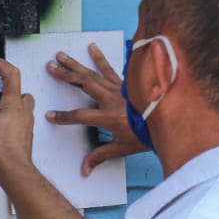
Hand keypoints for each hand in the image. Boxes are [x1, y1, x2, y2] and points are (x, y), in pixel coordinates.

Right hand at [0, 57, 35, 180]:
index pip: (11, 74)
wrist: (14, 173)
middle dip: (7, 90)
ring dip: (7, 110)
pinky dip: (6, 126)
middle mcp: (23, 113)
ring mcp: (25, 127)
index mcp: (13, 104)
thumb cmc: (1, 150)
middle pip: (20, 93)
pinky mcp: (23, 140)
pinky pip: (16, 127)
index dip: (0, 64)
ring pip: (20, 110)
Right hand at [45, 42, 147, 175]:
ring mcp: (119, 89)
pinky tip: (92, 47)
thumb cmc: (146, 135)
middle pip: (84, 85)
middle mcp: (112, 99)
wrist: (169, 122)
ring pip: (93, 74)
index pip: (81, 116)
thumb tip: (84, 170)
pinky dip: (101, 58)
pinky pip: (111, 69)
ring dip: (76, 64)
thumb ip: (100, 156)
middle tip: (50, 68)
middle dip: (65, 76)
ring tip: (60, 55)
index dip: (64, 117)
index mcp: (110, 117)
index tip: (50, 116)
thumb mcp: (122, 149)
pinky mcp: (126, 84)